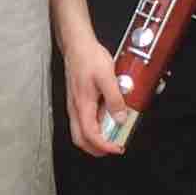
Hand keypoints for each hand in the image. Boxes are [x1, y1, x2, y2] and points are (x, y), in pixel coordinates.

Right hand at [60, 37, 127, 156]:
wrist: (77, 45)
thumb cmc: (88, 57)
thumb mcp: (107, 77)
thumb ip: (115, 100)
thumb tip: (121, 118)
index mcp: (82, 105)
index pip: (90, 135)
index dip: (104, 146)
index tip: (117, 147)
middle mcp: (75, 108)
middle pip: (80, 139)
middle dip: (96, 149)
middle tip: (113, 147)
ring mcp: (75, 105)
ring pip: (80, 131)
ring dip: (95, 139)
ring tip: (111, 136)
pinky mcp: (77, 100)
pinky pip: (83, 120)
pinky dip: (94, 127)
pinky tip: (106, 119)